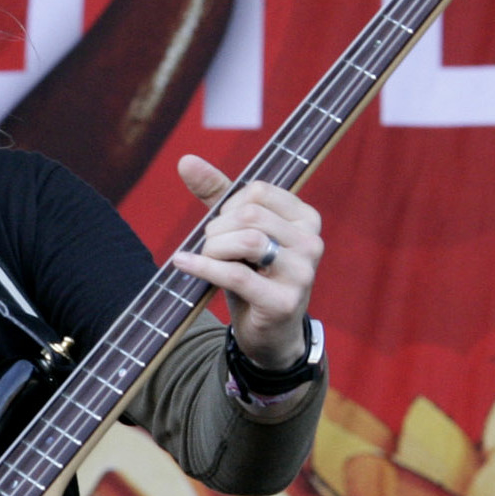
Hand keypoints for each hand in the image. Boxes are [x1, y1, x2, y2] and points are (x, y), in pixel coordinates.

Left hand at [166, 155, 319, 369]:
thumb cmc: (254, 276)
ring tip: (205, 259)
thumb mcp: (237, 232)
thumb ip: (217, 195)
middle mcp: (312, 242)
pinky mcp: (284, 302)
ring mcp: (302, 273)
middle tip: (209, 248)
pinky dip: (203, 267)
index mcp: (306, 218)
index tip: (222, 227)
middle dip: (217, 229)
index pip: (258, 191)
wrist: (269, 335)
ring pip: (247, 240)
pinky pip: (237, 276)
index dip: (228, 205)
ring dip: (213, 248)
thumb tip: (185, 160)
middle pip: (251, 214)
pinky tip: (182, 263)